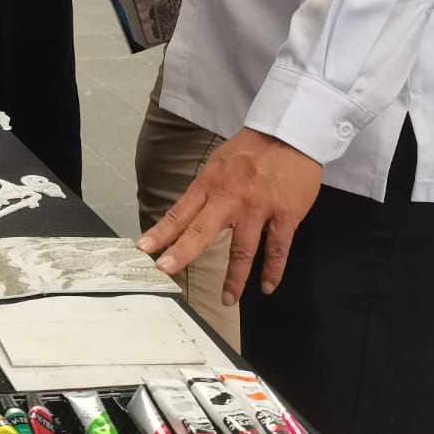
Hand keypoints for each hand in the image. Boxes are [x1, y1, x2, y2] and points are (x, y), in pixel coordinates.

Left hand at [137, 127, 321, 305]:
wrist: (290, 134)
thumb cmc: (252, 149)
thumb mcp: (219, 163)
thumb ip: (206, 190)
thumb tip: (189, 215)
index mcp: (210, 184)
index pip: (180, 213)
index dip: (160, 232)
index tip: (142, 249)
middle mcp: (230, 197)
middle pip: (202, 232)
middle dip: (181, 254)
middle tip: (166, 272)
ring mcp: (259, 208)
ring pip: (243, 250)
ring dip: (234, 279)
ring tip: (227, 299)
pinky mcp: (286, 214)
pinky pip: (277, 249)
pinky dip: (273, 271)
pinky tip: (267, 286)